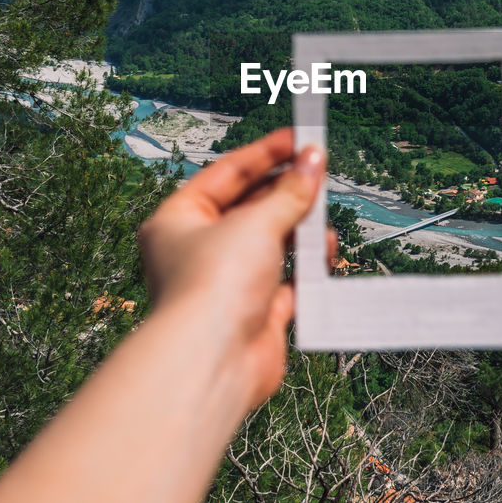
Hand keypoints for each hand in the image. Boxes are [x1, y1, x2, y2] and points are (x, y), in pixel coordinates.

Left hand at [136, 127, 331, 407]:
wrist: (213, 363)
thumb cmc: (211, 290)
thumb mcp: (256, 223)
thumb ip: (290, 192)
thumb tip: (312, 162)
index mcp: (178, 221)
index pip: (227, 174)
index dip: (265, 154)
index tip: (299, 139)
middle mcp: (198, 251)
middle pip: (251, 208)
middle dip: (287, 193)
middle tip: (319, 173)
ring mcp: (226, 283)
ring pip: (271, 244)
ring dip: (300, 231)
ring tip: (321, 221)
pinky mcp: (253, 312)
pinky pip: (287, 280)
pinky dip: (306, 269)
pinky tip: (322, 256)